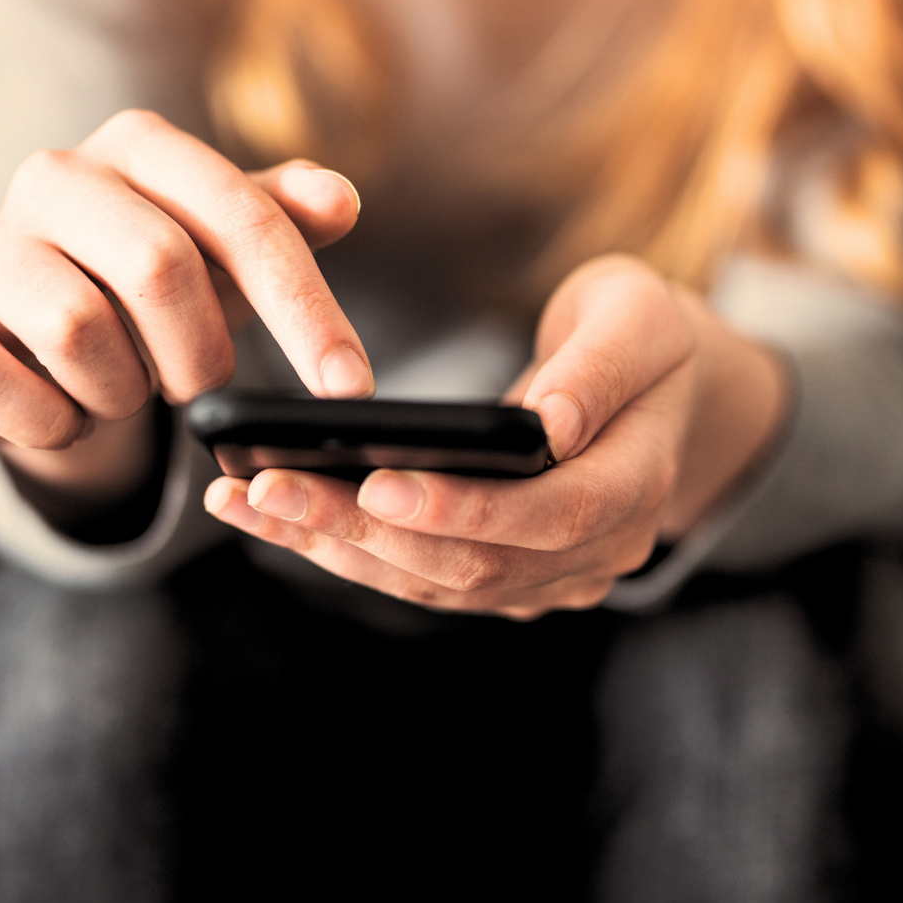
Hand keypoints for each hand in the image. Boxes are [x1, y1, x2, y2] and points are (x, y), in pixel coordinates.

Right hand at [0, 109, 372, 506]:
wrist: (40, 325)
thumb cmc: (152, 282)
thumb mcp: (227, 250)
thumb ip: (282, 222)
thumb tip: (342, 198)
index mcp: (144, 149)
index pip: (246, 221)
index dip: (307, 310)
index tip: (350, 387)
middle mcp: (60, 176)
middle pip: (161, 270)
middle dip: (200, 353)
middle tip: (198, 380)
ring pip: (82, 331)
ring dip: (125, 389)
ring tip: (123, 382)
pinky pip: (3, 384)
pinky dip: (57, 421)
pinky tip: (68, 408)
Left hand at [203, 255, 787, 618]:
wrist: (651, 388)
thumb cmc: (643, 337)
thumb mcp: (638, 319)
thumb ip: (599, 369)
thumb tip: (546, 422)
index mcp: (637, 486)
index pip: (552, 517)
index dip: (465, 509)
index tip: (377, 482)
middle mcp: (596, 551)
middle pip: (476, 565)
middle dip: (367, 533)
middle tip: (271, 490)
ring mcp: (549, 574)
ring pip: (437, 583)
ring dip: (341, 550)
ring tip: (251, 504)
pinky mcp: (507, 573)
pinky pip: (424, 576)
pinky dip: (351, 550)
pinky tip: (284, 518)